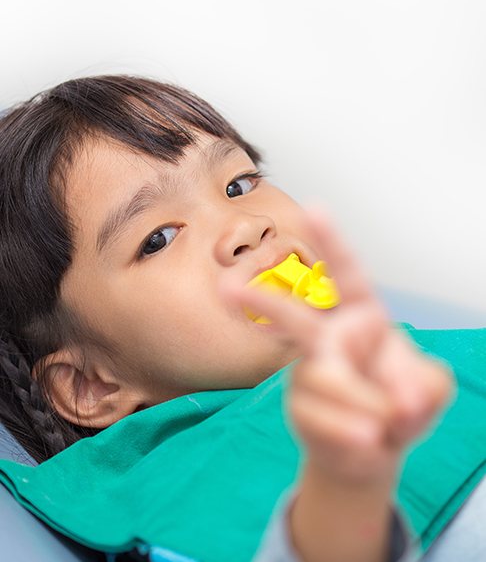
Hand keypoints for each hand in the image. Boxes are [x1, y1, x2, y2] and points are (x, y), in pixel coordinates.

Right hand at [222, 207, 452, 484]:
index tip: (312, 209)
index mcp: (361, 315)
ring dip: (360, 404)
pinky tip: (365, 440)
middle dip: (265, 303)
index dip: (330, 242)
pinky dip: (346, 431)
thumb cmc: (400, 402)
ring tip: (382, 431)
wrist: (375, 447)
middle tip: (226, 291)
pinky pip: (317, 417)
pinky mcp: (300, 406)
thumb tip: (404, 399)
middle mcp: (328, 336)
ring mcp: (309, 371)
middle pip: (294, 316)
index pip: (346, 273)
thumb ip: (425, 385)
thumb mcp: (428, 388)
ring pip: (322, 379)